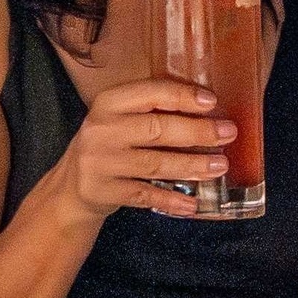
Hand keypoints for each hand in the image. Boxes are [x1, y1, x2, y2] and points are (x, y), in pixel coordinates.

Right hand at [57, 74, 236, 221]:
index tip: (212, 101)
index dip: (182, 96)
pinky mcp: (102, 191)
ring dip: (191, 165)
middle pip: (156, 129)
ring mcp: (99, 162)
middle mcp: (101, 129)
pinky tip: (192, 204)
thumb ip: (151, 112)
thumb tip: (209, 109)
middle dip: (197, 132)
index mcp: (108, 103)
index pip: (149, 92)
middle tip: (228, 134)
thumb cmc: (108, 145)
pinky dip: (171, 200)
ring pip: (154, 163)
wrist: (70, 187)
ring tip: (220, 166)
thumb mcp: (119, 120)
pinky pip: (144, 196)